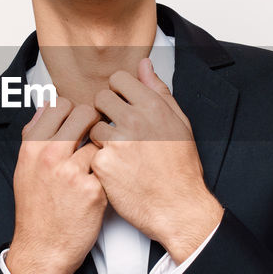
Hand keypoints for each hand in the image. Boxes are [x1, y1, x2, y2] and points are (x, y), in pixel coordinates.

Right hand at [8, 97, 106, 273]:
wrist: (43, 249)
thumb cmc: (36, 210)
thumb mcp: (25, 167)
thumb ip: (34, 134)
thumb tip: (46, 106)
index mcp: (32, 146)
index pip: (60, 105)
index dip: (74, 110)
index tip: (78, 120)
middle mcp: (50, 155)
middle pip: (85, 113)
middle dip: (94, 121)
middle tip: (95, 135)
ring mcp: (72, 172)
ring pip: (101, 139)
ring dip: (103, 148)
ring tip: (95, 164)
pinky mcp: (93, 190)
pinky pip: (109, 166)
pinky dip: (108, 173)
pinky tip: (99, 183)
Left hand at [89, 59, 223, 260]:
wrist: (178, 207)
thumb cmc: (181, 170)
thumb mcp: (179, 123)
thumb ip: (159, 91)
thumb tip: (145, 66)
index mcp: (153, 107)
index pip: (119, 79)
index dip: (117, 91)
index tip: (119, 102)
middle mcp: (135, 121)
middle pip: (100, 99)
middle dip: (105, 112)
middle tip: (116, 128)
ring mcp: (117, 143)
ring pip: (93, 127)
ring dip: (101, 138)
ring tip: (119, 153)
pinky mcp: (103, 164)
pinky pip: (91, 153)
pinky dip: (100, 162)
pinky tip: (116, 170)